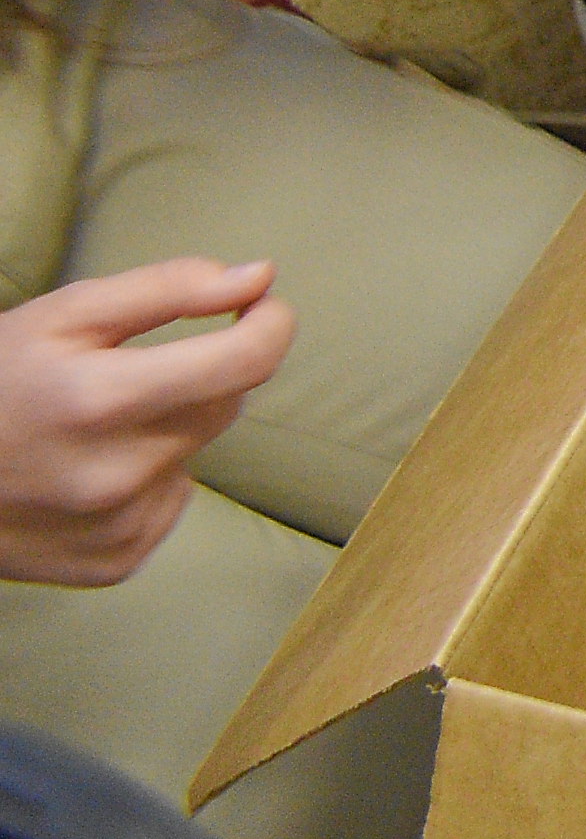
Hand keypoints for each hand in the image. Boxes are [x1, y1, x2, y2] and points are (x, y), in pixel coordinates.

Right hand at [0, 260, 294, 585]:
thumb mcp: (64, 315)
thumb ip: (168, 288)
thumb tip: (261, 277)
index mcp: (101, 400)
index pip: (246, 362)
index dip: (268, 324)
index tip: (260, 307)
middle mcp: (116, 473)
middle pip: (225, 405)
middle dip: (200, 376)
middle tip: (133, 372)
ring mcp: (117, 526)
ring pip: (198, 453)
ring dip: (170, 429)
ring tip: (96, 426)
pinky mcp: (115, 562)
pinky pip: (170, 503)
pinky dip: (147, 482)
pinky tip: (88, 473)